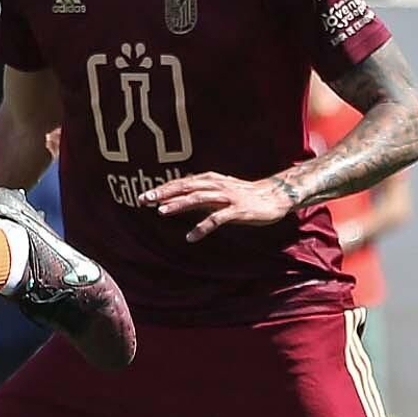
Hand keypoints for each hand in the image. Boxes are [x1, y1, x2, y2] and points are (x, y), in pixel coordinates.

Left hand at [140, 171, 291, 241]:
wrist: (274, 197)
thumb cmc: (244, 195)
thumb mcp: (218, 191)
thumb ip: (199, 194)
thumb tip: (175, 199)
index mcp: (209, 179)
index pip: (181, 183)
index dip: (162, 189)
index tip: (143, 196)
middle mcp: (215, 185)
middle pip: (185, 188)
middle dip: (163, 193)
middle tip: (144, 199)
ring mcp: (226, 197)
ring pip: (198, 199)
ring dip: (179, 205)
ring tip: (161, 212)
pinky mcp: (237, 210)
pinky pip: (216, 220)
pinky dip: (202, 228)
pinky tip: (190, 237)